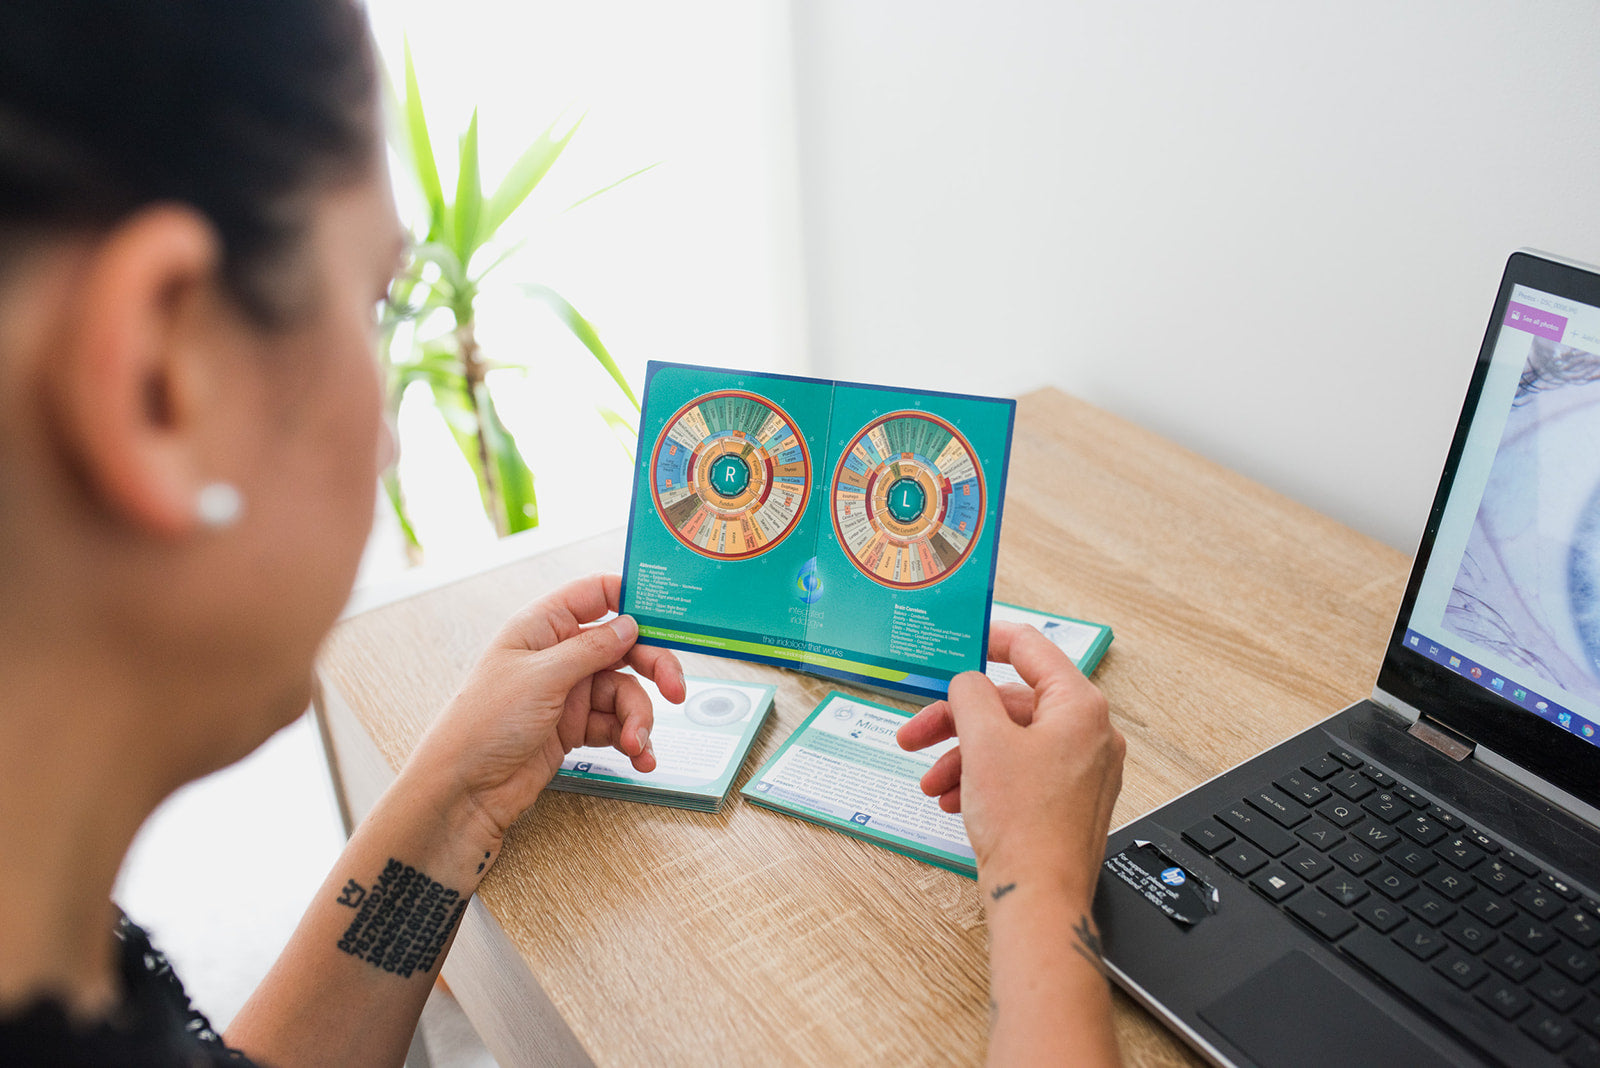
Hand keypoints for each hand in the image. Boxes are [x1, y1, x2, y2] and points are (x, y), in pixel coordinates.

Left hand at [407, 573, 685, 843]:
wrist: (464, 790)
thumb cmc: (484, 723)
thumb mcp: (541, 677)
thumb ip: (591, 648)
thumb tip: (630, 624)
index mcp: (543, 627)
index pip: (596, 595)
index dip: (633, 600)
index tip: (669, 617)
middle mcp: (559, 655)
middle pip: (623, 648)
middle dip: (653, 668)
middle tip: (676, 691)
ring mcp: (568, 693)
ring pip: (624, 692)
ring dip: (640, 718)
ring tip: (637, 744)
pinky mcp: (573, 728)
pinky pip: (616, 725)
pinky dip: (631, 739)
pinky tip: (639, 756)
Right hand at [897, 622, 1123, 899]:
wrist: (1040, 898)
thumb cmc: (1024, 824)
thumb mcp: (984, 741)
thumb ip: (971, 694)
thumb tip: (968, 681)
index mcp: (1080, 707)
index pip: (1032, 649)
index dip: (989, 640)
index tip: (961, 640)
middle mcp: (1090, 734)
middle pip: (1012, 703)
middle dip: (958, 720)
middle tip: (917, 732)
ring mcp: (1083, 770)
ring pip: (1011, 742)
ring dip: (963, 756)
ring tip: (931, 782)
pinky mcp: (1068, 801)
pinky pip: (1020, 772)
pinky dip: (983, 778)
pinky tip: (952, 800)